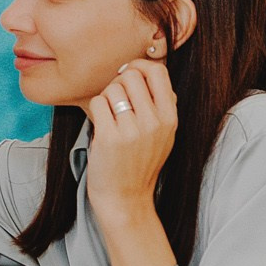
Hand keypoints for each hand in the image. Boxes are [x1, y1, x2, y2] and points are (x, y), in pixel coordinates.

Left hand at [84, 59, 177, 224]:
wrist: (125, 199)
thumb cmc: (139, 164)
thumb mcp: (164, 135)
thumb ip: (161, 105)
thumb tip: (145, 69)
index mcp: (170, 118)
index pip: (159, 72)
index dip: (139, 66)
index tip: (127, 74)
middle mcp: (155, 122)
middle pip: (131, 75)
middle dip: (118, 83)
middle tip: (115, 102)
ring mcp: (133, 130)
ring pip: (112, 88)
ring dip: (106, 98)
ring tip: (109, 118)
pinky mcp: (110, 137)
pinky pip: (98, 102)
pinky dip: (95, 110)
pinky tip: (101, 126)